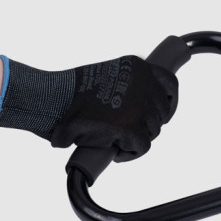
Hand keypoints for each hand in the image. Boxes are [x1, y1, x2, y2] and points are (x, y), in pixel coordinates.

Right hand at [0, 54, 177, 160]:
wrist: (50, 100)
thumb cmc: (69, 93)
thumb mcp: (107, 75)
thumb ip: (127, 85)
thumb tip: (144, 105)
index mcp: (138, 67)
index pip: (170, 83)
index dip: (168, 100)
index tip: (161, 112)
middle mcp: (144, 83)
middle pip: (161, 111)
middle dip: (148, 123)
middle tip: (128, 130)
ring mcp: (139, 106)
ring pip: (152, 130)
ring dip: (137, 138)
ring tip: (115, 139)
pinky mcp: (130, 128)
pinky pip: (142, 147)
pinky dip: (130, 153)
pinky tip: (116, 152)